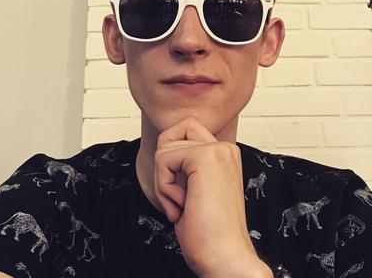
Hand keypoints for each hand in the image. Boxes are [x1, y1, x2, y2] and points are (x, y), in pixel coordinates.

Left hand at [154, 116, 271, 277]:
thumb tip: (163, 147)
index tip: (180, 191)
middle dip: (164, 163)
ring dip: (163, 182)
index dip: (170, 158)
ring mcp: (217, 150)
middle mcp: (224, 147)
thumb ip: (185, 164)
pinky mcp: (207, 157)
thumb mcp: (193, 188)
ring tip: (182, 205)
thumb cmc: (207, 232)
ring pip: (164, 148)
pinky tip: (181, 207)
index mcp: (223, 154)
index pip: (184, 130)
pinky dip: (163, 187)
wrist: (225, 259)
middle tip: (176, 195)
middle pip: (174, 130)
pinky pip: (163, 159)